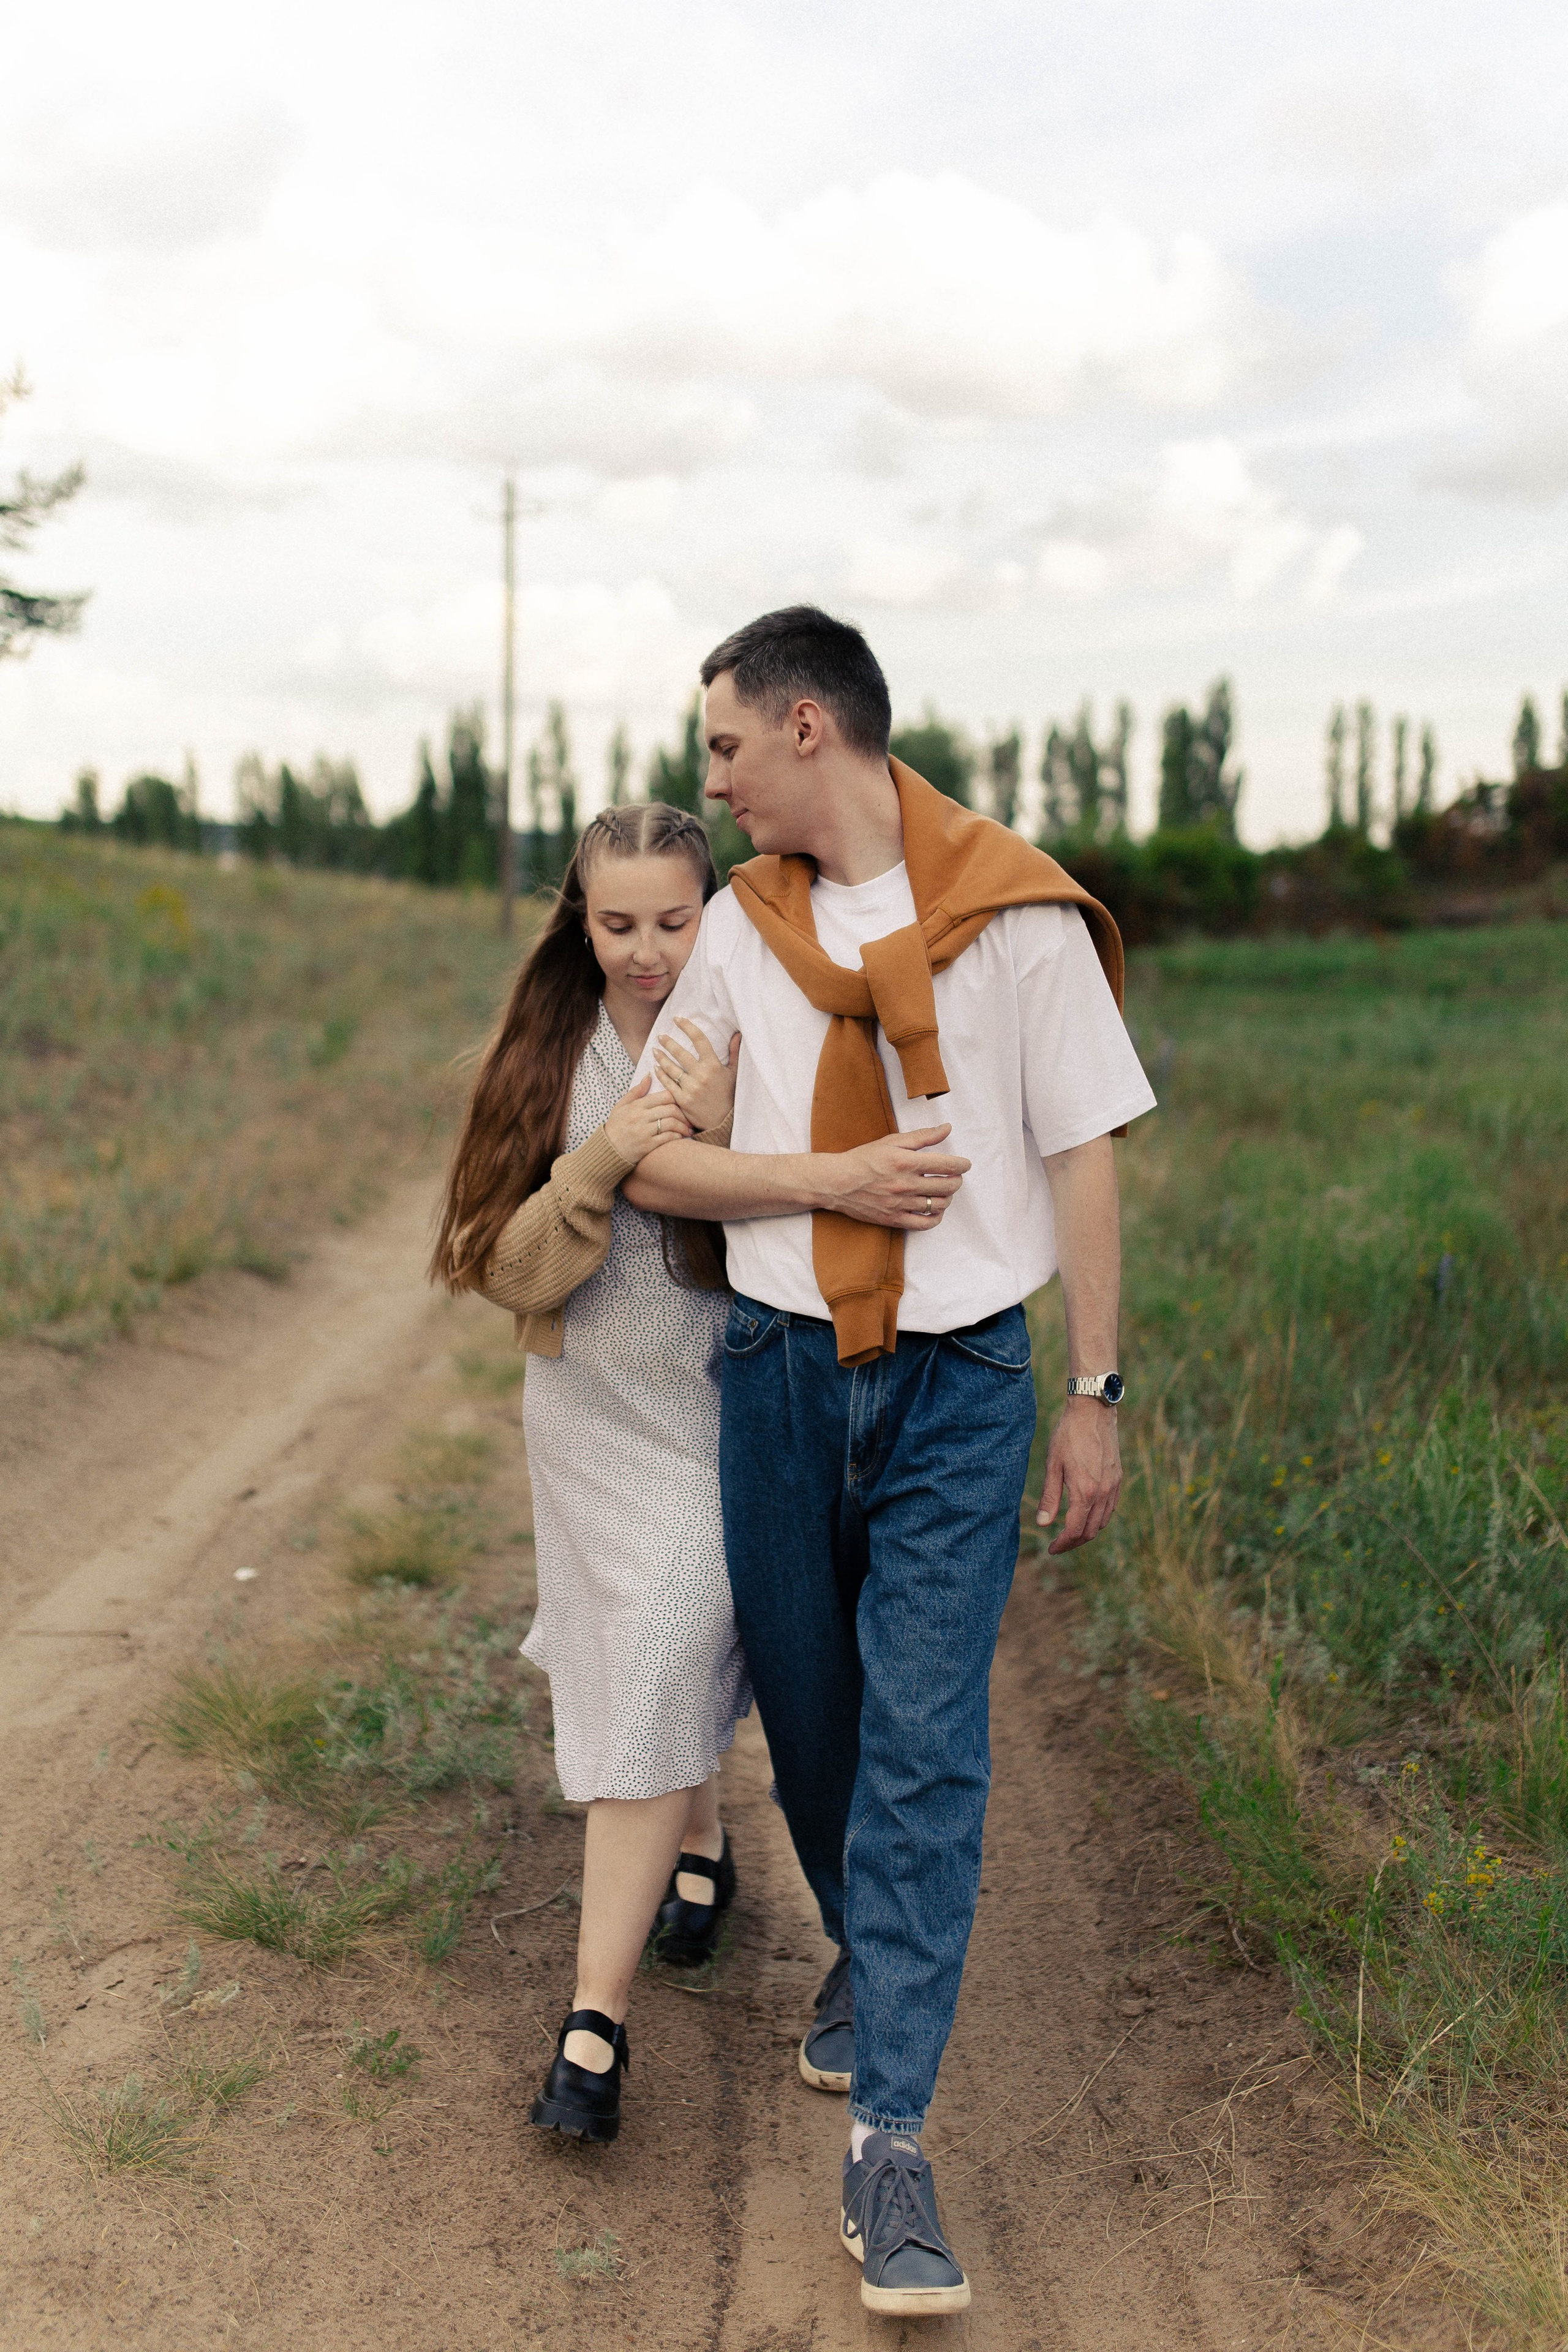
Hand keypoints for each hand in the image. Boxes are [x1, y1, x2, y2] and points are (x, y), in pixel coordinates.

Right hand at [604, 1075, 691, 1164]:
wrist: (608, 1149)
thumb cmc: (616, 1126)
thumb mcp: (622, 1105)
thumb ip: (637, 1091)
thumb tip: (650, 1075)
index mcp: (637, 1105)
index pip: (664, 1096)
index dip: (677, 1098)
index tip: (682, 1104)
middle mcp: (641, 1117)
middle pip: (671, 1109)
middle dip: (684, 1114)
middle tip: (689, 1119)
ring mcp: (644, 1132)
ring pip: (671, 1124)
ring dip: (683, 1127)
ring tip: (688, 1130)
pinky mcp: (647, 1146)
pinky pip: (667, 1138)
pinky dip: (677, 1137)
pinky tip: (680, 1137)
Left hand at [652, 1020, 740, 1131]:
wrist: (724, 1121)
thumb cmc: (729, 1095)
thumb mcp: (734, 1073)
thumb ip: (734, 1052)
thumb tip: (737, 1034)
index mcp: (714, 1065)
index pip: (699, 1039)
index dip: (687, 1027)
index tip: (678, 1019)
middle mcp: (701, 1075)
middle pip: (681, 1053)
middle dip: (668, 1042)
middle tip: (661, 1036)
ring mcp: (690, 1088)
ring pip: (671, 1068)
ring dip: (661, 1057)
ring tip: (655, 1049)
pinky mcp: (682, 1100)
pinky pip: (668, 1083)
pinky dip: (661, 1074)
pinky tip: (656, 1067)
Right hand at [819, 1124, 970, 1229]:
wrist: (837, 1182)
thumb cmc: (864, 1159)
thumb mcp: (892, 1141)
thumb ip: (922, 1136)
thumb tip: (947, 1129)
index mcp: (906, 1162)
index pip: (947, 1165)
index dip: (962, 1165)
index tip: (965, 1164)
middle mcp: (905, 1184)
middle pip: (947, 1186)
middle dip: (957, 1181)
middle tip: (955, 1177)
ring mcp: (900, 1204)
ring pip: (938, 1205)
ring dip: (948, 1197)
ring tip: (944, 1191)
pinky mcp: (894, 1219)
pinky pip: (924, 1224)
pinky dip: (936, 1218)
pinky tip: (935, 1210)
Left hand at [1035, 1399, 1121, 1553]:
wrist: (1093, 1411)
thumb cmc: (1068, 1435)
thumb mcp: (1053, 1465)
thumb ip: (1050, 1496)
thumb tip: (1043, 1524)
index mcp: (1085, 1492)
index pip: (1074, 1530)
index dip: (1062, 1544)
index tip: (1051, 1549)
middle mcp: (1103, 1493)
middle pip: (1090, 1531)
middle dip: (1074, 1542)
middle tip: (1058, 1544)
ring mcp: (1113, 1486)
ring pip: (1102, 1522)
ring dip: (1086, 1531)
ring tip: (1070, 1531)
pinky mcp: (1118, 1478)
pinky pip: (1110, 1508)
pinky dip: (1098, 1518)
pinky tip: (1086, 1514)